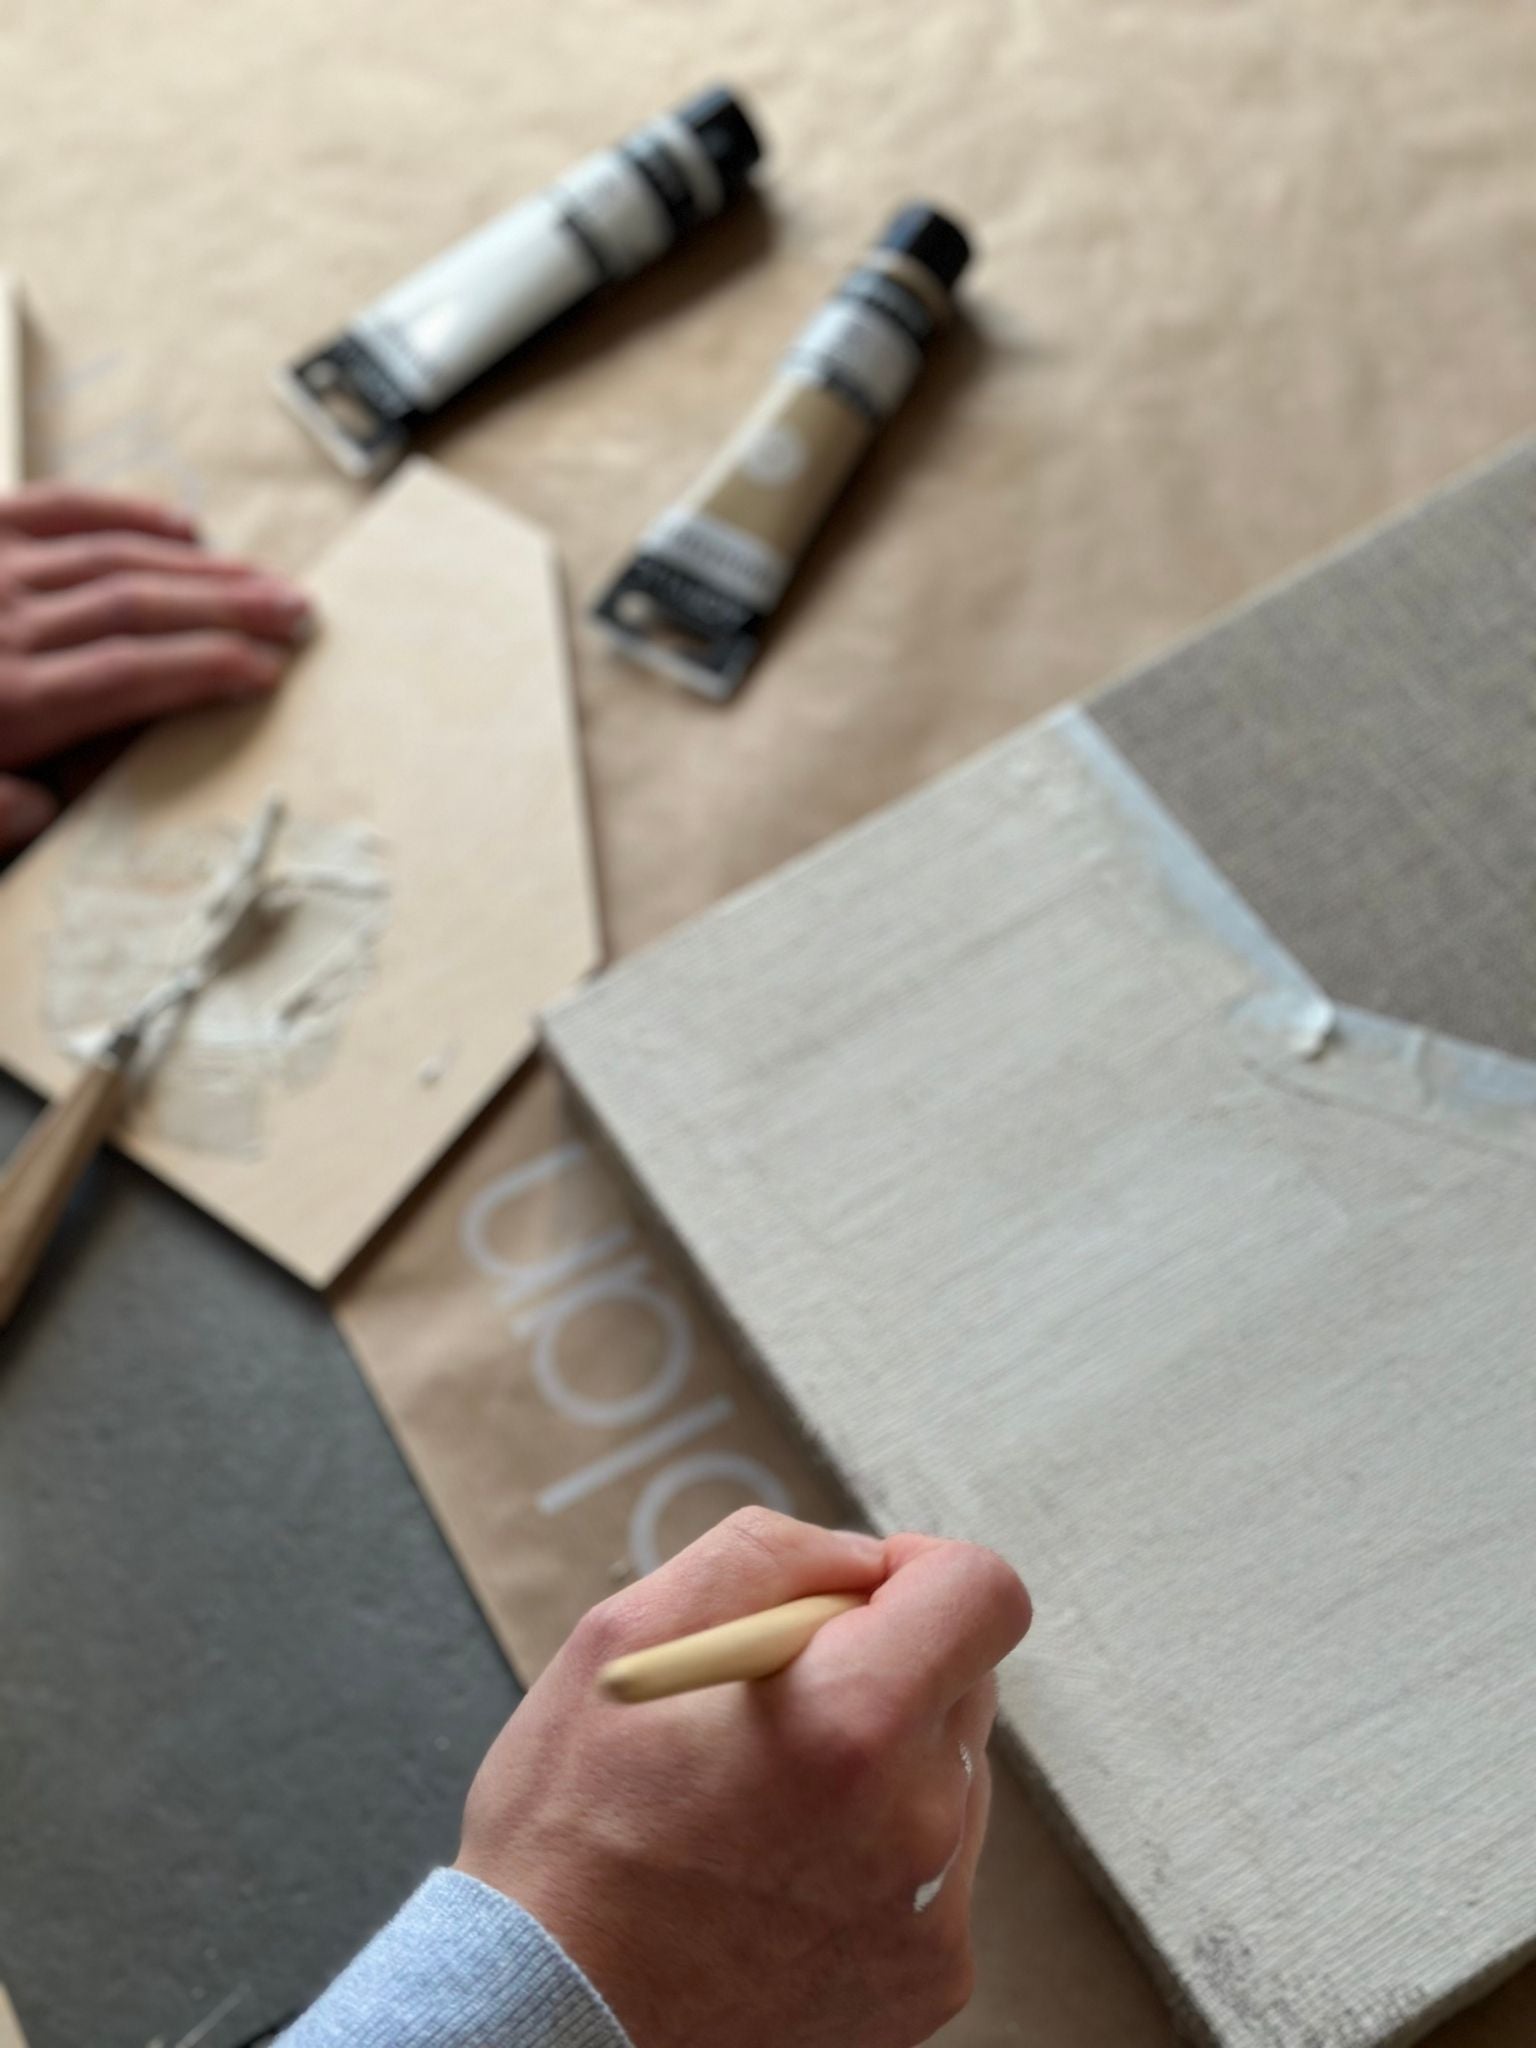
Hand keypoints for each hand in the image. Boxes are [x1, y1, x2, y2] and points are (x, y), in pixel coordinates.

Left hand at [0, 484, 312, 853]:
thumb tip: (43, 809)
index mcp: (4, 703)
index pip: (132, 675)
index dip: (208, 667)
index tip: (269, 671)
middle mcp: (4, 626)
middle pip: (141, 606)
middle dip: (231, 607)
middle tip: (301, 612)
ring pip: (117, 558)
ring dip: (203, 567)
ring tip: (268, 578)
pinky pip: (60, 508)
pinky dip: (127, 513)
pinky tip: (181, 525)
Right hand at [458, 1509, 1030, 2047]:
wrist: (546, 2022)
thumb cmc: (568, 1831)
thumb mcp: (629, 1636)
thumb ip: (766, 1558)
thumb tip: (860, 1560)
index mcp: (853, 1720)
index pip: (983, 1594)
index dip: (923, 1570)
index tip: (862, 1594)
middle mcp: (919, 1821)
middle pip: (964, 1681)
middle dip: (884, 1666)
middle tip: (775, 1706)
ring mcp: (933, 1915)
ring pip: (947, 1775)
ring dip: (880, 1761)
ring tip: (759, 1806)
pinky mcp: (930, 1980)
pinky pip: (933, 1868)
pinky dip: (876, 1849)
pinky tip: (777, 1874)